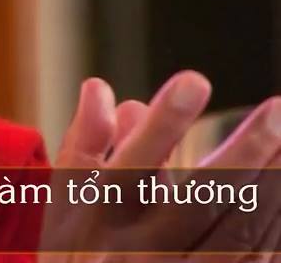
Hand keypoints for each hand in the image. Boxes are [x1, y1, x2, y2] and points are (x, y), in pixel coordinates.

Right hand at [40, 71, 280, 261]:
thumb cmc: (80, 250)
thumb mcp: (67, 200)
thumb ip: (86, 143)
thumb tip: (98, 88)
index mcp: (101, 223)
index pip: (133, 167)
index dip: (163, 125)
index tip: (194, 81)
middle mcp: (141, 254)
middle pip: (198, 203)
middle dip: (242, 156)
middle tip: (277, 111)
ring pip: (238, 234)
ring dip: (273, 186)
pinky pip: (256, 258)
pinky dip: (276, 224)